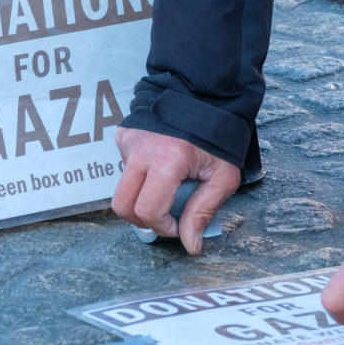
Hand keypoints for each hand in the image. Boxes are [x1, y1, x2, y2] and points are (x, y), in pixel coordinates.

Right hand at [112, 127, 239, 254]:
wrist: (207, 99)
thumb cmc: (219, 138)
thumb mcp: (222, 177)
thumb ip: (203, 212)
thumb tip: (190, 245)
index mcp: (168, 159)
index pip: (148, 210)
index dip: (162, 226)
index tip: (178, 225)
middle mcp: (142, 148)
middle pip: (122, 204)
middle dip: (141, 220)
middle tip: (164, 217)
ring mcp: (129, 140)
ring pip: (121, 187)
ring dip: (141, 197)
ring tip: (166, 189)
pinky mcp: (123, 135)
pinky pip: (124, 167)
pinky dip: (141, 176)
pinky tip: (160, 167)